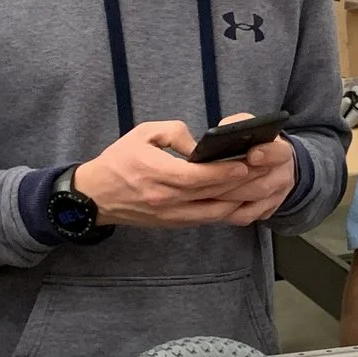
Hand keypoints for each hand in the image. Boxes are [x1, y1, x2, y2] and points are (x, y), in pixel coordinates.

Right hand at [72, 120, 258, 228]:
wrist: (95, 196)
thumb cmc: (119, 161)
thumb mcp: (142, 133)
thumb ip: (174, 133)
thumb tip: (200, 146)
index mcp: (156, 174)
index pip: (197, 177)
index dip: (223, 172)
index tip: (244, 164)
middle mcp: (166, 199)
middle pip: (212, 195)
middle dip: (240, 184)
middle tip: (262, 172)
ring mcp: (171, 215)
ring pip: (214, 212)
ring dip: (238, 200)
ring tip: (257, 186)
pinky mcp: (173, 223)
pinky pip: (206, 219)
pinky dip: (226, 211)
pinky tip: (241, 200)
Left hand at [215, 123, 298, 227]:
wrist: (272, 165)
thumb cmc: (254, 142)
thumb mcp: (250, 126)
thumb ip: (237, 126)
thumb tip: (218, 135)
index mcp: (282, 152)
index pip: (279, 154)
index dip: (266, 155)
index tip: (251, 155)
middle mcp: (283, 177)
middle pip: (262, 186)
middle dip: (236, 184)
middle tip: (212, 181)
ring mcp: (276, 198)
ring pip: (253, 205)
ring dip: (228, 200)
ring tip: (205, 193)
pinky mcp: (265, 212)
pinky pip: (246, 217)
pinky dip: (227, 213)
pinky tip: (210, 205)